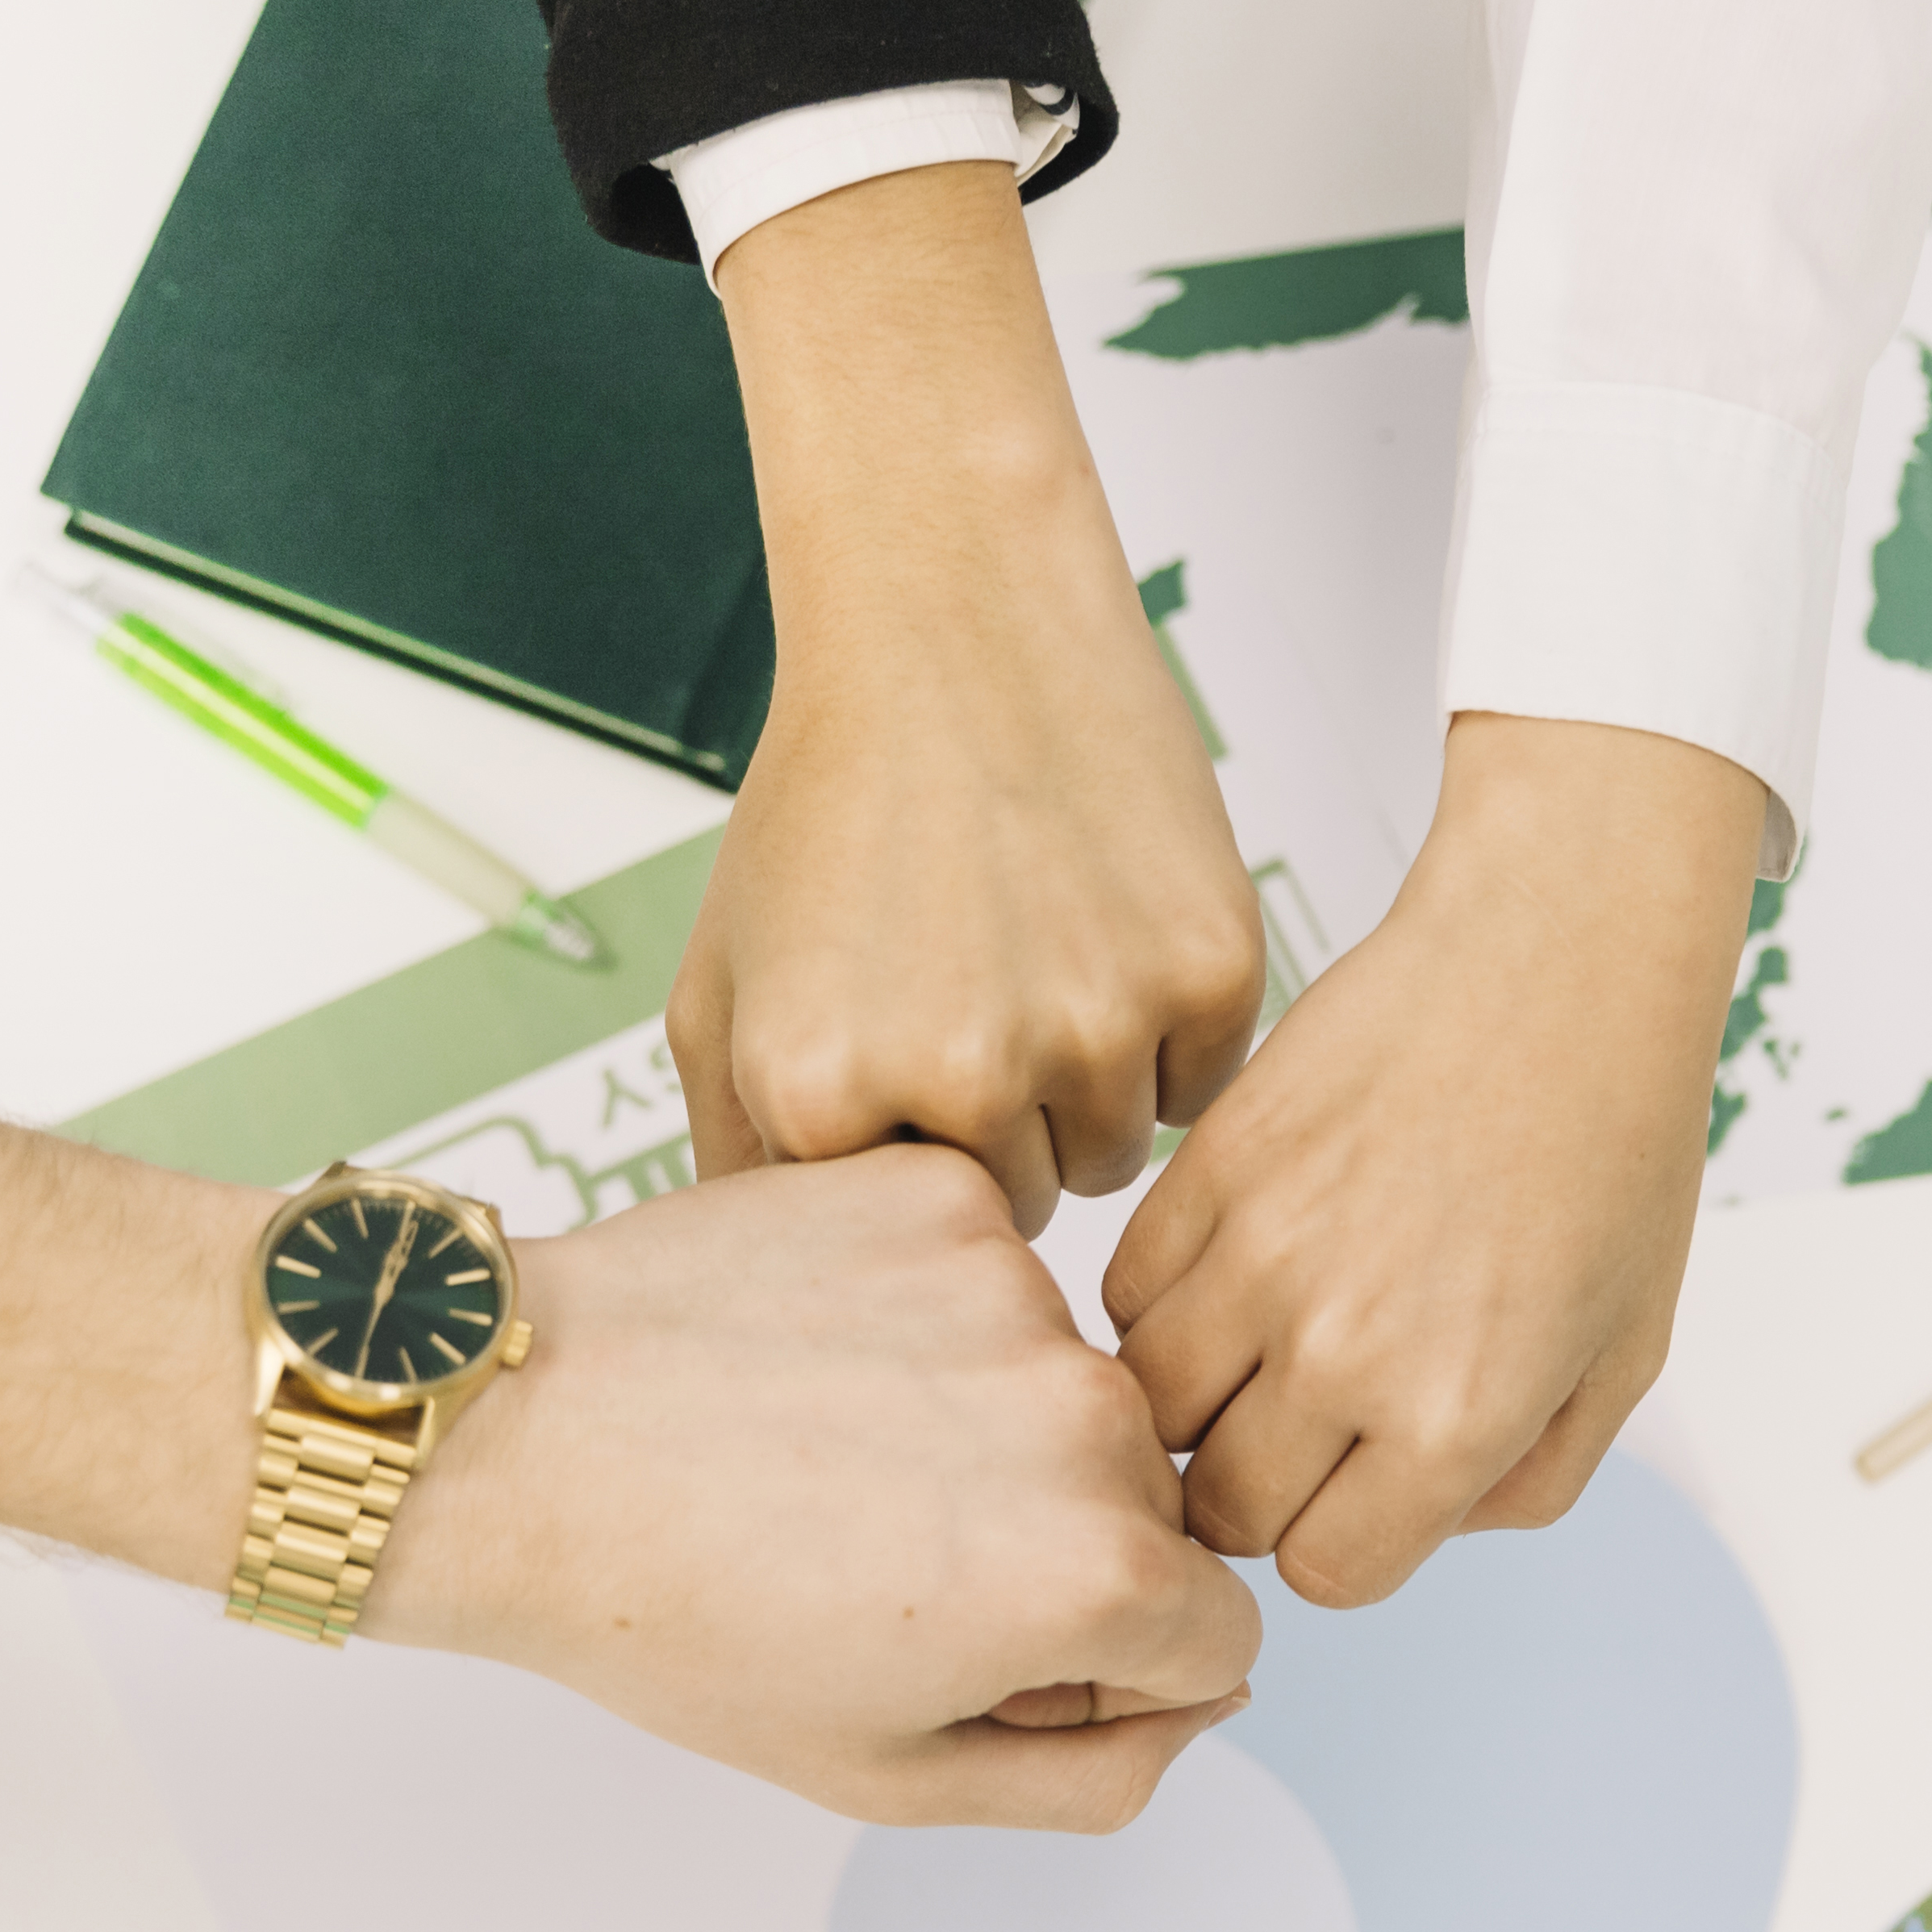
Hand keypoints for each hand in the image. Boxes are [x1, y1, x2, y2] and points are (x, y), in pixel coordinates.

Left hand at [379, 1146, 1261, 1828]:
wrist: (514, 1439)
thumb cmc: (673, 1616)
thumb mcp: (888, 1773)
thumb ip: (1089, 1775)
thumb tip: (1194, 1704)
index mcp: (1096, 1572)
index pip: (1219, 1638)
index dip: (1108, 1672)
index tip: (983, 1654)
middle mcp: (1090, 1413)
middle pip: (1151, 1508)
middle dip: (1054, 1548)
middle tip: (877, 1563)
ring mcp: (1020, 1287)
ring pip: (1069, 1386)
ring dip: (989, 1428)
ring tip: (827, 1457)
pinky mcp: (943, 1195)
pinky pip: (991, 1277)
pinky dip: (924, 1321)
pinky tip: (813, 1363)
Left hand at [678, 160, 1261, 1234]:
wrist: (954, 627)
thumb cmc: (835, 801)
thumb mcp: (722, 995)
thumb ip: (741, 1167)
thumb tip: (799, 1304)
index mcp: (824, 1099)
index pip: (890, 1238)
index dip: (899, 1155)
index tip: (896, 1059)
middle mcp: (961, 1077)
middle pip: (1010, 1209)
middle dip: (994, 1130)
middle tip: (970, 988)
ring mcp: (1097, 1028)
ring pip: (1108, 1156)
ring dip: (1080, 1085)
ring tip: (1030, 950)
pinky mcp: (1209, 975)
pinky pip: (1199, 1085)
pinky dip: (1165, 1029)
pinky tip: (1102, 925)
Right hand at [1104, 715, 1767, 1606]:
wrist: (1560, 966)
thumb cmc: (1609, 1152)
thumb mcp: (1621, 1356)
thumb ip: (1526, 1482)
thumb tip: (1409, 1526)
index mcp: (1455, 1419)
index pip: (1324, 1572)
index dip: (1340, 1542)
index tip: (1357, 1495)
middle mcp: (1345, 1355)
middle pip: (1222, 1509)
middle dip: (1262, 1490)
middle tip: (1303, 1430)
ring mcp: (1262, 1258)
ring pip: (1150, 1409)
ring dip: (1197, 1404)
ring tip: (1257, 1354)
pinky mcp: (1208, 1171)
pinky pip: (1125, 1296)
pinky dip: (1162, 1306)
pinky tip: (1233, 1272)